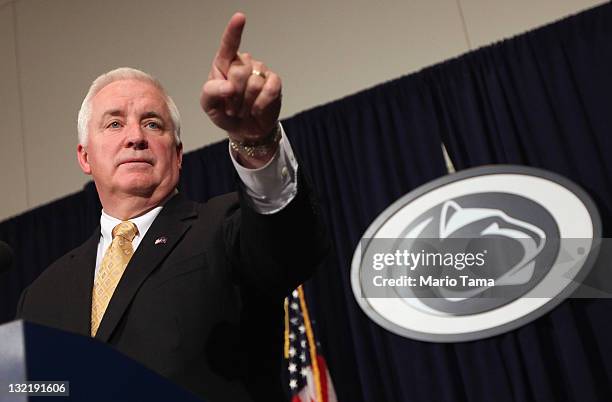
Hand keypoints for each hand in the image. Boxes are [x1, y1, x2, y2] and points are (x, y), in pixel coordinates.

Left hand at [200, 13, 281, 146]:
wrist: (245, 129)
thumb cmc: (224, 112)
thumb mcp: (209, 105)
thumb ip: (211, 92)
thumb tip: (228, 87)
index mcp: (224, 63)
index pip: (229, 44)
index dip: (234, 31)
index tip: (240, 17)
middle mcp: (243, 62)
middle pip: (239, 72)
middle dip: (234, 96)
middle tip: (232, 108)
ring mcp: (260, 71)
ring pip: (254, 83)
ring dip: (246, 103)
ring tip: (243, 110)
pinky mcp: (274, 83)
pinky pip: (270, 89)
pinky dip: (261, 104)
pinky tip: (256, 109)